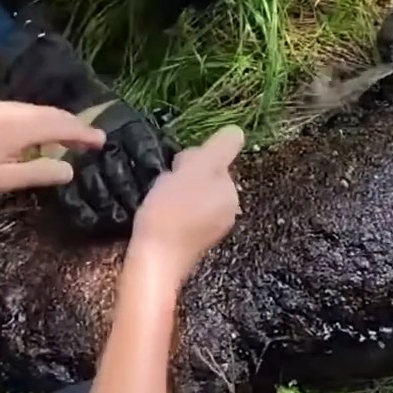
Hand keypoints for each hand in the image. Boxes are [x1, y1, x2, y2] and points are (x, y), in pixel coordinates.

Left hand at [0, 24, 174, 231]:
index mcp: (19, 127)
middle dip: (75, 125)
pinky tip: (41, 134)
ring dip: (59, 122)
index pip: (62, 125)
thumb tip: (69, 169)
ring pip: (39, 110)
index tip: (102, 141)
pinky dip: (42, 120)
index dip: (84, 133)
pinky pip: (26, 110)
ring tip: (72, 137)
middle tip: (93, 140)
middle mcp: (13, 110)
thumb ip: (38, 173)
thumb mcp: (1, 180)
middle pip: (53, 113)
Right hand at [131, 125, 244, 268]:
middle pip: (201, 176)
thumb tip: (238, 131)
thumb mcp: (197, 170)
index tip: (176, 170)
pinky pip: (179, 213)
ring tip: (158, 203)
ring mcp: (210, 228)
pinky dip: (167, 210)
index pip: (212, 160)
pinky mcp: (190, 241)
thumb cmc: (172, 211)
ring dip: (172, 192)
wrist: (154, 260)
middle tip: (164, 187)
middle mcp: (227, 211)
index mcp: (231, 193)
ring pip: (188, 194)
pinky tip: (156, 217)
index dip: (190, 160)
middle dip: (181, 175)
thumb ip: (220, 149)